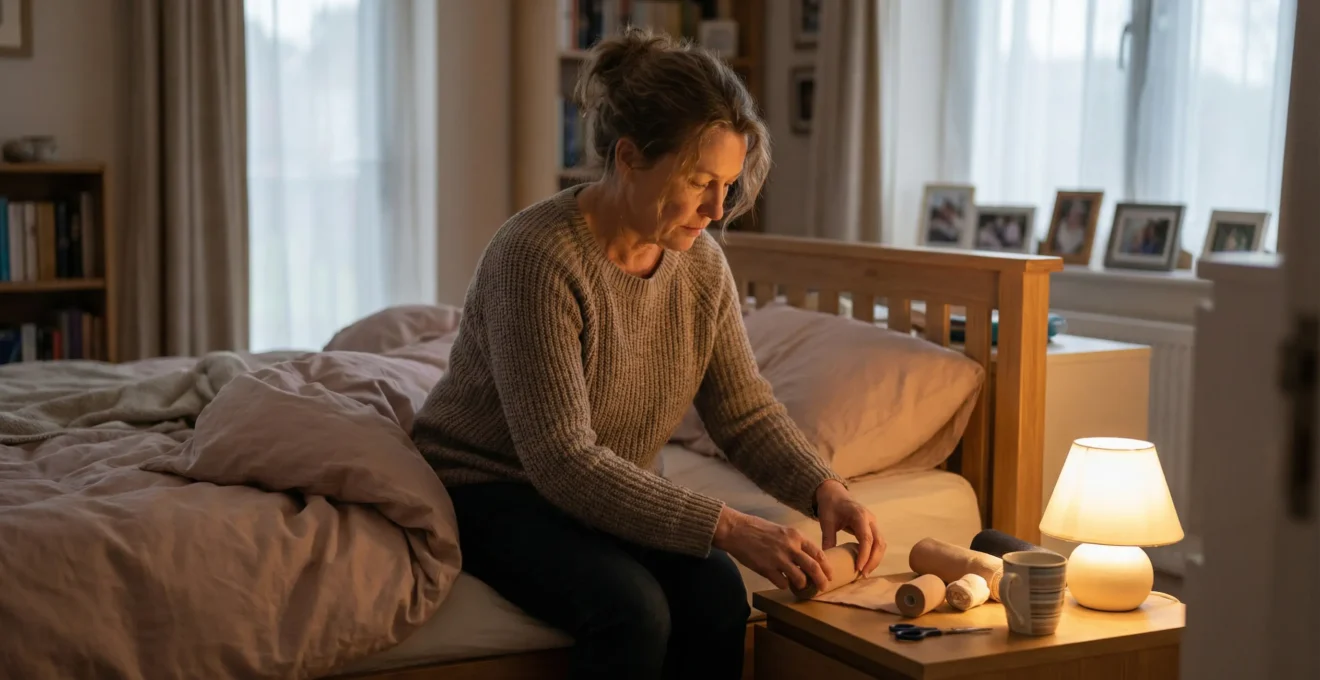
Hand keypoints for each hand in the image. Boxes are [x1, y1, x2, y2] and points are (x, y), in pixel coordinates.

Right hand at [713, 506, 832, 591]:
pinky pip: (782, 583)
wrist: (737, 530)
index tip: (829, 574)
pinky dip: (784, 585)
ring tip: (800, 586)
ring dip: (802, 585)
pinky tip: (781, 582)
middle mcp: (790, 547)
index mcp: (795, 536)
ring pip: (800, 579)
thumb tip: (805, 558)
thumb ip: (794, 543)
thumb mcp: (781, 531)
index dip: (826, 566)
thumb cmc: (758, 529)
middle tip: (823, 587)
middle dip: (821, 580)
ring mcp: (779, 559)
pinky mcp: (767, 569)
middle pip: (813, 568)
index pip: (818, 553)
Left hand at [815, 479, 884, 575]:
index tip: (858, 568)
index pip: (866, 538)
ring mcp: (873, 523)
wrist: (834, 494)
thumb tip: (827, 560)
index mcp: (859, 515)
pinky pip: (878, 543)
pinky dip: (874, 554)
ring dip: (876, 559)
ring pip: (881, 544)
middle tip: (863, 574)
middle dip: (873, 560)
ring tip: (865, 573)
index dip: (864, 554)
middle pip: (879, 542)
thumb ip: (828, 538)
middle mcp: (870, 519)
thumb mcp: (826, 522)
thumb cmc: (830, 506)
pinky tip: (866, 564)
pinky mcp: (872, 528)